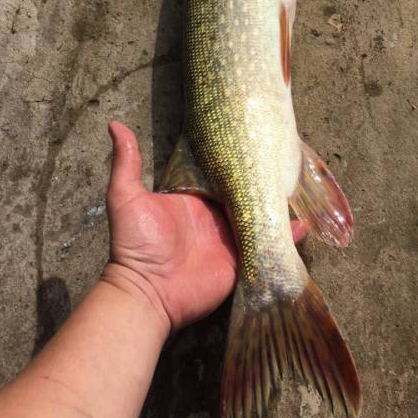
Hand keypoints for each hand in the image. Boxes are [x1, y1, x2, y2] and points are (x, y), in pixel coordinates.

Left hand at [104, 121, 306, 334]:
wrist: (146, 292)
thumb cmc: (135, 244)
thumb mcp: (126, 198)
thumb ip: (126, 164)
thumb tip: (115, 125)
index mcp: (196, 198)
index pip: (222, 174)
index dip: (237, 160)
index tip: (256, 139)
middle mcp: (216, 216)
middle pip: (245, 194)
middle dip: (263, 181)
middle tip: (287, 159)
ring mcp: (231, 239)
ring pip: (260, 218)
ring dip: (277, 206)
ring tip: (299, 186)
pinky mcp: (243, 262)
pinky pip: (268, 247)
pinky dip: (286, 238)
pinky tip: (302, 225)